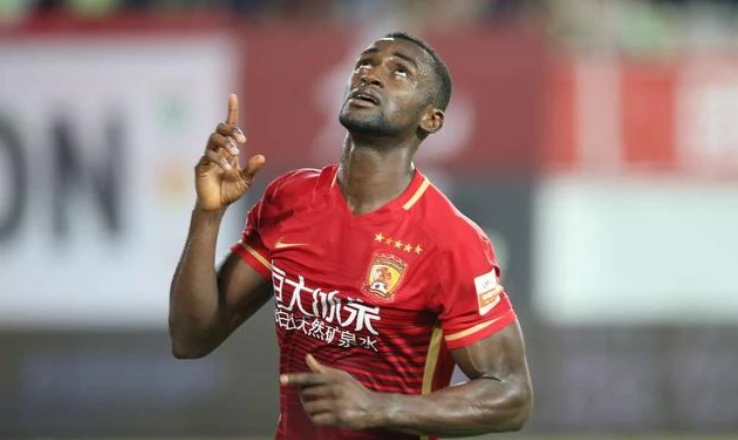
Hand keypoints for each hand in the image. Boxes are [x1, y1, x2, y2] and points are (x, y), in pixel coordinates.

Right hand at [195, 94, 264, 211]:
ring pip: (213, 139)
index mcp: (229, 149)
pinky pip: (208, 155)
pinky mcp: (201, 166)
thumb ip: (252, 169)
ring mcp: (208, 156)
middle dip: (231, 130)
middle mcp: (218, 149)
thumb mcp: (246, 180)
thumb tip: (261, 157)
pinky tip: (227, 168)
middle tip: (242, 141)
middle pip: (220, 129)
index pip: (229, 126)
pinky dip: (219, 159)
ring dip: (226, 143)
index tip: (232, 96)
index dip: (231, 111)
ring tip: (236, 153)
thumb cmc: (230, 191)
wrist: (217, 206)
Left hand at [281, 354, 384, 429]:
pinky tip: (321, 416)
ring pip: (310, 407)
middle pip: (307, 394)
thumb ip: (322, 370)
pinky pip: (317, 419)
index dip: (295, 379)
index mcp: (334, 377)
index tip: (282, 379)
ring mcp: (336, 404)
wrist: (374, 408)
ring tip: (315, 408)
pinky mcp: (338, 417)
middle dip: (304, 397)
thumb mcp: (341, 376)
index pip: (310, 377)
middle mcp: (335, 389)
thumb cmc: (355, 391)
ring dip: (309, 410)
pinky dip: (316, 419)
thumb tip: (307, 357)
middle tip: (309, 398)